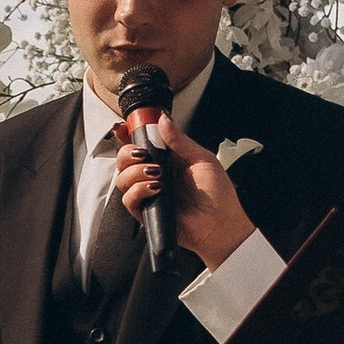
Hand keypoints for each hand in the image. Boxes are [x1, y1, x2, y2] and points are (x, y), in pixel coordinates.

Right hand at [114, 112, 255, 270]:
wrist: (221, 223)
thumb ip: (179, 140)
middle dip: (127, 153)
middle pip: (124, 160)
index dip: (127, 135)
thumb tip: (162, 119)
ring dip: (135, 172)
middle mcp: (154, 175)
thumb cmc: (217, 194)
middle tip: (143, 154)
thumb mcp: (201, 158)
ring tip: (157, 174)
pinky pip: (128, 199)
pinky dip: (138, 191)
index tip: (123, 128)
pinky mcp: (146, 212)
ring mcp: (148, 193)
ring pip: (122, 178)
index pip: (140, 144)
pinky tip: (155, 188)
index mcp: (167, 160)